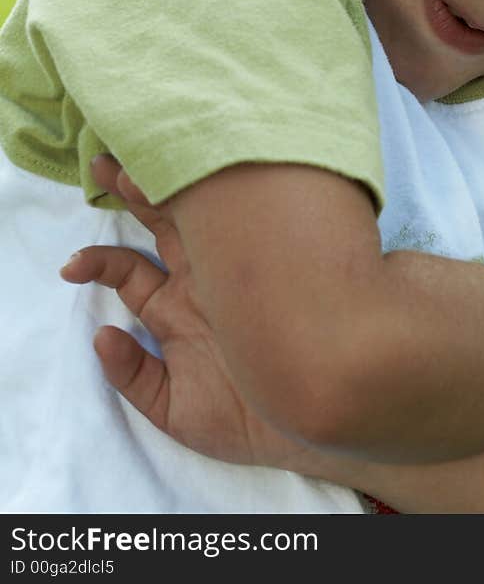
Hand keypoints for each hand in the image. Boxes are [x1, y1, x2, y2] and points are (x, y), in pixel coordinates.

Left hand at [61, 156, 351, 480]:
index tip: (70, 265)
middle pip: (161, 224)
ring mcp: (238, 263)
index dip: (98, 261)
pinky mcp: (274, 259)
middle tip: (103, 162)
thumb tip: (101, 335)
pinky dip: (225, 207)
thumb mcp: (176, 410)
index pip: (130, 270)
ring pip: (199, 213)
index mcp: (178, 306)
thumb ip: (135, 377)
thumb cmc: (245, 419)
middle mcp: (203, 277)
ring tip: (143, 163)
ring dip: (172, 187)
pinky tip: (205, 186)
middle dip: (133, 192)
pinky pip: (247, 225)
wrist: (313, 421)